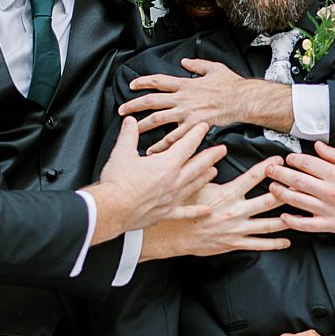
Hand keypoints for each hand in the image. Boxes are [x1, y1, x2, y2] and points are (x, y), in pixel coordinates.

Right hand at [87, 119, 224, 243]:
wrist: (112, 209)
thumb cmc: (117, 184)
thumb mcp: (122, 152)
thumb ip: (129, 135)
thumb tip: (131, 122)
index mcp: (166, 164)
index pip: (187, 145)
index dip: (197, 134)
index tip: (204, 127)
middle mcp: (174, 181)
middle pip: (198, 165)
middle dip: (211, 155)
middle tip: (222, 150)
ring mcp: (172, 198)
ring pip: (195, 185)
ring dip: (206, 177)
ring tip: (214, 171)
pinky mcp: (166, 213)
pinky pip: (186, 212)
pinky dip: (198, 211)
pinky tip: (207, 210)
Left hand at [120, 58, 293, 151]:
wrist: (242, 100)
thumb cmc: (231, 84)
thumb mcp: (213, 67)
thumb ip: (196, 65)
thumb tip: (185, 62)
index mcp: (185, 84)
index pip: (158, 81)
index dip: (143, 82)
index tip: (132, 85)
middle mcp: (182, 98)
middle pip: (152, 101)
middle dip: (134, 105)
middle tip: (122, 110)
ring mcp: (187, 113)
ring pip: (158, 119)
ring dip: (143, 125)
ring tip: (132, 131)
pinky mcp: (194, 126)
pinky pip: (174, 137)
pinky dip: (162, 145)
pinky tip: (152, 151)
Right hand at [142, 157, 289, 259]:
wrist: (175, 235)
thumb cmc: (184, 208)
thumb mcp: (194, 185)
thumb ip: (206, 170)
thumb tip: (215, 156)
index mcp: (228, 194)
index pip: (253, 177)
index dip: (269, 166)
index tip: (280, 159)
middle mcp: (236, 212)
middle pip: (268, 201)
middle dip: (286, 193)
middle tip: (300, 186)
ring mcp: (238, 230)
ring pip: (269, 224)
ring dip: (287, 218)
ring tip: (302, 213)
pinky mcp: (236, 243)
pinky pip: (260, 245)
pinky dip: (275, 243)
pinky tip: (287, 239)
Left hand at [266, 142, 334, 234]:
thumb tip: (318, 145)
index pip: (308, 163)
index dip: (294, 159)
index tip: (288, 158)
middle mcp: (329, 191)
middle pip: (297, 180)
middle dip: (280, 173)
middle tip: (269, 169)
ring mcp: (327, 209)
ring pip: (297, 201)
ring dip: (281, 194)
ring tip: (272, 188)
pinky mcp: (328, 225)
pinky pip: (306, 225)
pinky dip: (293, 221)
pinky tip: (283, 216)